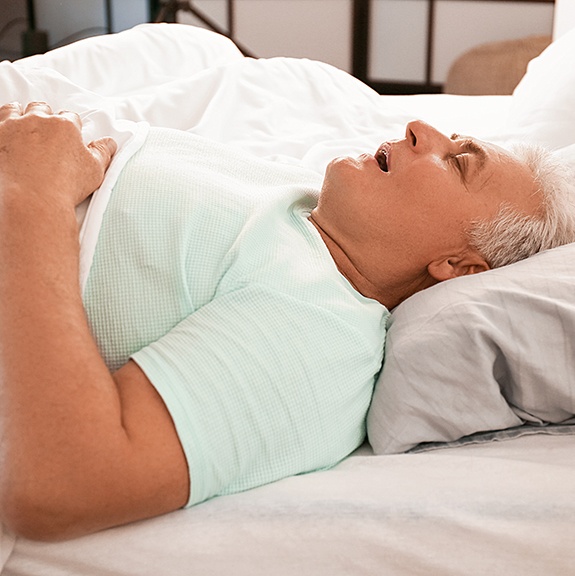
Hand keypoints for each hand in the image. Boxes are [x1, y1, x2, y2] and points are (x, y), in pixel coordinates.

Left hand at [0, 101, 116, 207]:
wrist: (32, 200)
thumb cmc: (65, 187)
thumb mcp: (94, 171)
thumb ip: (103, 152)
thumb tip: (109, 143)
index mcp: (65, 126)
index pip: (70, 118)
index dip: (71, 128)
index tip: (68, 138)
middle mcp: (39, 120)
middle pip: (42, 109)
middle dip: (45, 119)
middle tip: (46, 135)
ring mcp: (13, 126)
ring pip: (16, 110)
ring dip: (21, 115)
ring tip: (23, 128)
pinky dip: (2, 124)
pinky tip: (5, 133)